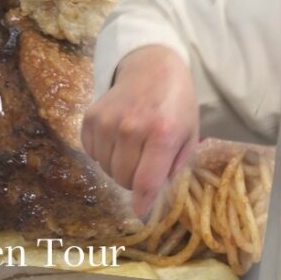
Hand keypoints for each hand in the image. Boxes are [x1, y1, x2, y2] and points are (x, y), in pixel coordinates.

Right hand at [82, 46, 198, 217]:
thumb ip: (175, 166)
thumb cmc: (176, 104)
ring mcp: (108, 122)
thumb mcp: (189, 134)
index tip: (140, 213)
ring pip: (106, 169)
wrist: (151, 66)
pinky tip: (117, 139)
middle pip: (124, 179)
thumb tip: (156, 195)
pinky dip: (103, 154)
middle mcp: (132, 128)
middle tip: (144, 165)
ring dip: (118, 167)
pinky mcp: (91, 117)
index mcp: (163, 134)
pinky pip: (91, 153)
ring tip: (131, 149)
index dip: (142, 202)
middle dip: (134, 180)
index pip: (146, 181)